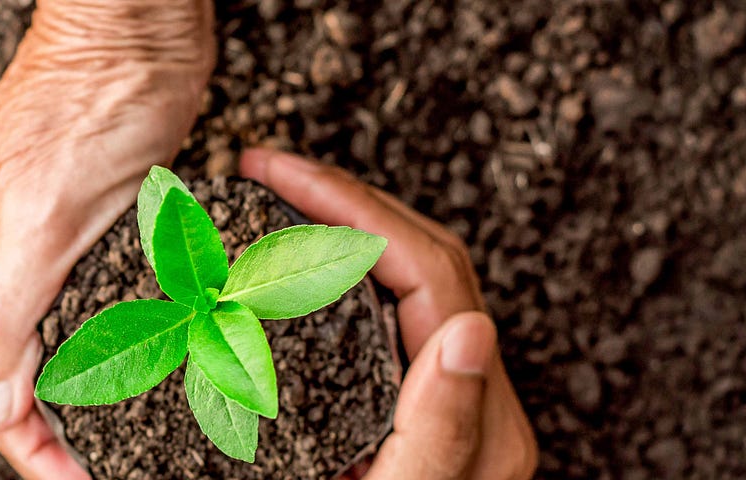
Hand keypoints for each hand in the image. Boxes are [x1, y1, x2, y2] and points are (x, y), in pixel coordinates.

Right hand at [0, 1, 214, 477]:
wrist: (135, 27)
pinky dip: (99, 349)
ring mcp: (22, 245)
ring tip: (118, 445)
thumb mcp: (43, 213)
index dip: (26, 445)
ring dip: (74, 397)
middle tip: (107, 473)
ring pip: (42, 347)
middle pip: (6, 372)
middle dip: (50, 431)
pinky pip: (76, 310)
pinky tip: (128, 375)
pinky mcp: (67, 230)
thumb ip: (5, 311)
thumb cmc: (89, 100)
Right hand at [239, 149, 537, 478]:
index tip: (275, 174)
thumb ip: (441, 429)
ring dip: (342, 224)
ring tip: (274, 195)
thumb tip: (471, 330)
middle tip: (263, 167)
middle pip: (421, 256)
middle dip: (341, 196)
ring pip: (407, 279)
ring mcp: (449, 401)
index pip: (426, 270)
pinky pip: (389, 314)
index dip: (351, 206)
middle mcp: (478, 400)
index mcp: (482, 419)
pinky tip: (292, 266)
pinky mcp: (416, 411)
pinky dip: (338, 272)